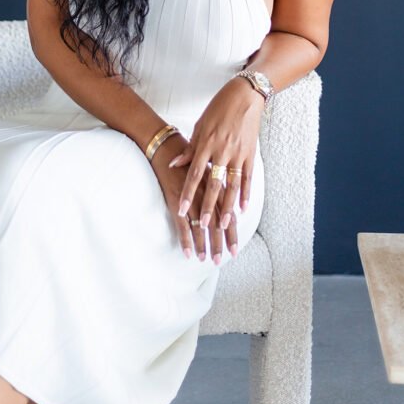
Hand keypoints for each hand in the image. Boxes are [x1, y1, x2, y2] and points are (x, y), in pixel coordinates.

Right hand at [150, 133, 237, 263]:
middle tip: (223, 259)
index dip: (231, 232)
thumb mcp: (209, 165)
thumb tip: (227, 194)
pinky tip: (187, 253)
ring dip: (205, 244)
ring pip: (201, 226)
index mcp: (217, 185)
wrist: (168, 144)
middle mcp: (207, 192)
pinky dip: (186, 239)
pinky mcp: (176, 198)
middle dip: (221, 242)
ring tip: (207, 259)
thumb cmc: (189, 153)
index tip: (235, 249)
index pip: (227, 213)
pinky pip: (182, 223)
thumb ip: (218, 180)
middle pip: (217, 222)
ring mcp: (192, 197)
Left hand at [168, 78, 264, 232]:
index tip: (181, 210)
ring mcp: (238, 153)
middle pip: (214, 184)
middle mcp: (222, 150)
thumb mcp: (199, 125)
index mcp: (206, 143)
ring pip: (232, 185)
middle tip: (202, 227)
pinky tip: (243, 208)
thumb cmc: (218, 108)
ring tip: (224, 226)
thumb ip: (190, 148)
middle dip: (207, 207)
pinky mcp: (250, 153)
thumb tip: (175, 165)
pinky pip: (248, 178)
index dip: (188, 193)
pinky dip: (246, 194)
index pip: (194, 174)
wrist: (244, 95)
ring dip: (228, 207)